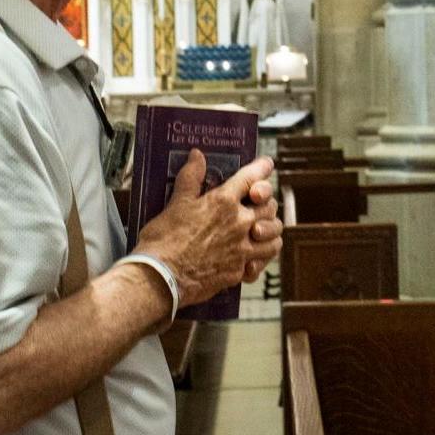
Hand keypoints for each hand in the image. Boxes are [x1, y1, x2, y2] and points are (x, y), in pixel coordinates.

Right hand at [136, 151, 282, 309]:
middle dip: (266, 202)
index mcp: (223, 202)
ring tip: (260, 230)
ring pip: (274, 237)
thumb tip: (197, 156)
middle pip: (269, 207)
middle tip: (258, 202)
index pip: (251, 177)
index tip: (266, 164)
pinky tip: (250, 258)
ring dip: (270, 232)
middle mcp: (239, 224)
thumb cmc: (164, 240)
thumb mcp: (176, 203)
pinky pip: (260, 263)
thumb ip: (191, 178)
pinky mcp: (238, 271)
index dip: (261, 168)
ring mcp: (242, 249)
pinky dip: (259, 259)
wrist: (160, 278)